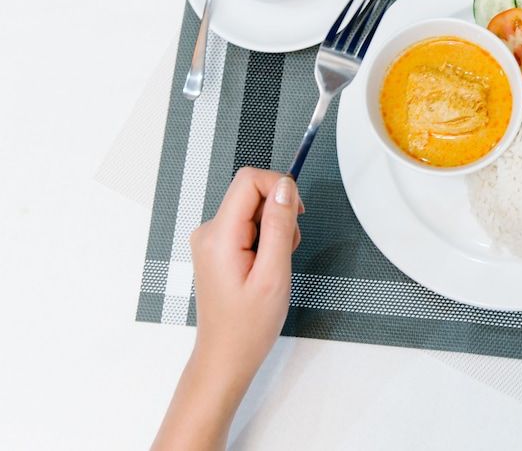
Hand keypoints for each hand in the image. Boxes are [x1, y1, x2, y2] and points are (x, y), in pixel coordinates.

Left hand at [190, 167, 302, 380]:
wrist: (226, 356)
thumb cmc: (249, 325)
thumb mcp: (274, 275)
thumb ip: (280, 226)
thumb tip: (285, 186)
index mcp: (219, 235)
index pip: (248, 180)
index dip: (278, 186)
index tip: (297, 213)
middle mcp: (209, 231)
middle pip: (252, 193)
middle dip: (279, 213)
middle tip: (286, 251)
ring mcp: (211, 240)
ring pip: (253, 210)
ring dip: (274, 229)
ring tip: (276, 265)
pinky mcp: (218, 248)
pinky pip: (247, 226)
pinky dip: (265, 240)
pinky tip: (266, 267)